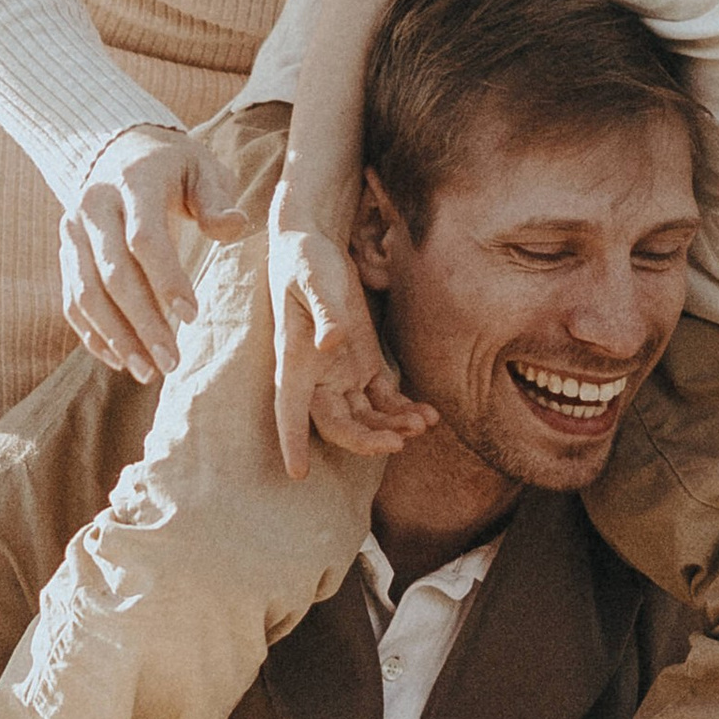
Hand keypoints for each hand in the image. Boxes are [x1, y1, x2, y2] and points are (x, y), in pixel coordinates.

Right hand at [60, 125, 256, 379]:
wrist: (120, 150)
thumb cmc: (176, 168)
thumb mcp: (203, 170)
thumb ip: (218, 201)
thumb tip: (235, 227)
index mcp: (132, 182)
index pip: (144, 239)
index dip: (166, 280)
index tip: (192, 316)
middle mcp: (93, 206)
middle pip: (113, 274)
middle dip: (142, 323)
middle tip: (171, 363)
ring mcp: (72, 231)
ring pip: (86, 294)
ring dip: (115, 338)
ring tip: (147, 372)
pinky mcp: (66, 252)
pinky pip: (72, 300)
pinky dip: (92, 334)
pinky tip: (120, 360)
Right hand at [272, 218, 434, 477]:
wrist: (314, 245)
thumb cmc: (305, 262)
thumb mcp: (313, 281)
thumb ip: (323, 312)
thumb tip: (331, 343)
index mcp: (295, 362)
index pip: (289, 409)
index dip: (292, 441)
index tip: (297, 473)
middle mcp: (317, 377)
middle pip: (337, 424)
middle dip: (365, 440)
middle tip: (397, 443)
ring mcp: (341, 374)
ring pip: (365, 417)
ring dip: (391, 427)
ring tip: (422, 425)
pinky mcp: (363, 365)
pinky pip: (383, 399)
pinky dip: (404, 411)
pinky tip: (429, 416)